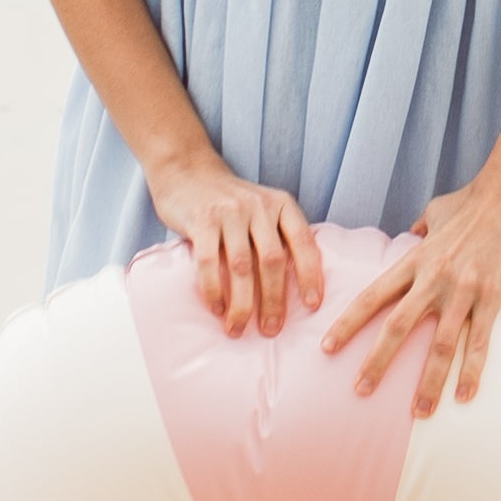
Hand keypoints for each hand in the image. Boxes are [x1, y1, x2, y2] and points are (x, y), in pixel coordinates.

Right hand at [151, 158, 321, 336]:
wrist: (187, 171)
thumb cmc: (229, 201)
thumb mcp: (262, 208)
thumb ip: (276, 236)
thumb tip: (294, 288)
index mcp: (281, 204)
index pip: (303, 242)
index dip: (310, 275)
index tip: (313, 305)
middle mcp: (258, 206)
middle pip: (272, 261)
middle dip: (274, 300)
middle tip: (271, 329)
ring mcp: (229, 212)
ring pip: (241, 267)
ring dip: (241, 304)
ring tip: (237, 328)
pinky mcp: (202, 220)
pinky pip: (209, 263)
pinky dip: (213, 290)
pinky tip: (216, 308)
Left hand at [320, 161, 500, 415]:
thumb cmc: (476, 197)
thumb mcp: (437, 210)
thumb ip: (421, 227)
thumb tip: (411, 233)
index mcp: (416, 258)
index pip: (373, 296)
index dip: (348, 323)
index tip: (327, 347)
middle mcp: (434, 278)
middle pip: (397, 326)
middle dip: (377, 362)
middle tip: (359, 391)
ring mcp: (464, 289)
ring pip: (439, 345)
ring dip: (428, 382)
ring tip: (419, 412)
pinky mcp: (494, 296)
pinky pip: (480, 342)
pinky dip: (472, 372)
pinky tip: (466, 396)